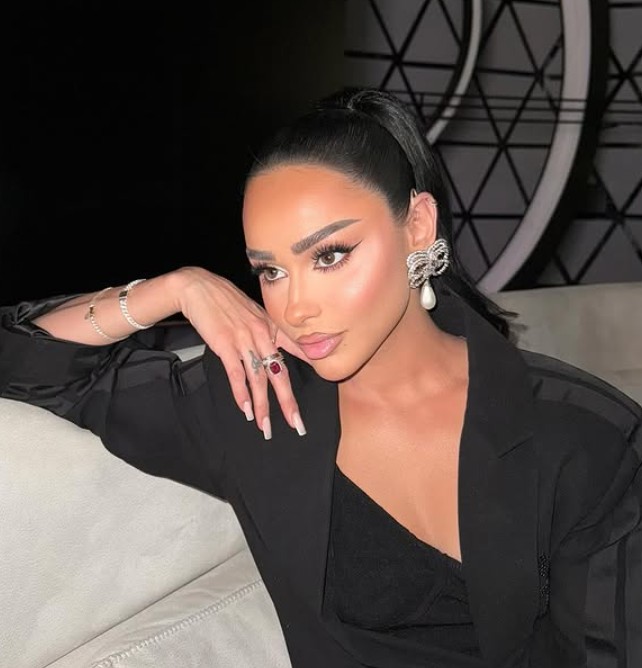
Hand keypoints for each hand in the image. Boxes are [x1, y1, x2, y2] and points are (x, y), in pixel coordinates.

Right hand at [172, 267, 306, 439]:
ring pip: (258, 379)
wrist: (199, 287)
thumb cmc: (225, 300)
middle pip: (279, 373)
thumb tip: (274, 349)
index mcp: (271, 326)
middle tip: (296, 423)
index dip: (310, 367)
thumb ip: (265, 331)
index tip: (323, 380)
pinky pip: (236, 374)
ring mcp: (244, 340)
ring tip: (265, 426)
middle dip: (288, 401)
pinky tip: (245, 409)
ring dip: (262, 405)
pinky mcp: (225, 345)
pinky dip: (241, 393)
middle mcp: (262, 334)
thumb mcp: (253, 312)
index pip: (296, 350)